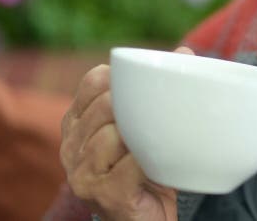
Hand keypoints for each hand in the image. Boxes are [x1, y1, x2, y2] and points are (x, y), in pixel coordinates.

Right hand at [60, 46, 193, 220]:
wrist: (145, 218)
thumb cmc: (144, 167)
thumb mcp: (142, 127)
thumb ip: (155, 91)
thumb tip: (184, 52)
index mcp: (77, 123)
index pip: (92, 82)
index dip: (121, 77)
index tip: (147, 85)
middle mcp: (71, 147)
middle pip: (104, 107)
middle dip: (136, 106)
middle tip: (160, 115)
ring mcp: (83, 173)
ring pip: (111, 136)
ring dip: (142, 135)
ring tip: (158, 141)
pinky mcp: (104, 195)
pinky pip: (128, 166)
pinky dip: (147, 160)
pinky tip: (157, 162)